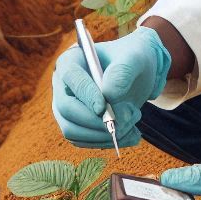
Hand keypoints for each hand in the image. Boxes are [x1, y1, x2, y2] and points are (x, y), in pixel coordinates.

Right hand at [51, 26, 171, 148]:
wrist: (138, 74)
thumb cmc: (133, 59)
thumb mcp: (135, 57)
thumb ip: (123, 72)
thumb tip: (109, 94)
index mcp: (71, 61)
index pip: (71, 78)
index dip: (86, 95)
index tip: (104, 108)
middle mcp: (63, 86)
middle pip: (66, 109)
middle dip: (96, 121)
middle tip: (127, 119)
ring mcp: (67, 108)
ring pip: (73, 130)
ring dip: (104, 134)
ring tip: (132, 123)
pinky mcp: (76, 125)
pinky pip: (84, 141)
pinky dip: (107, 142)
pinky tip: (129, 133)